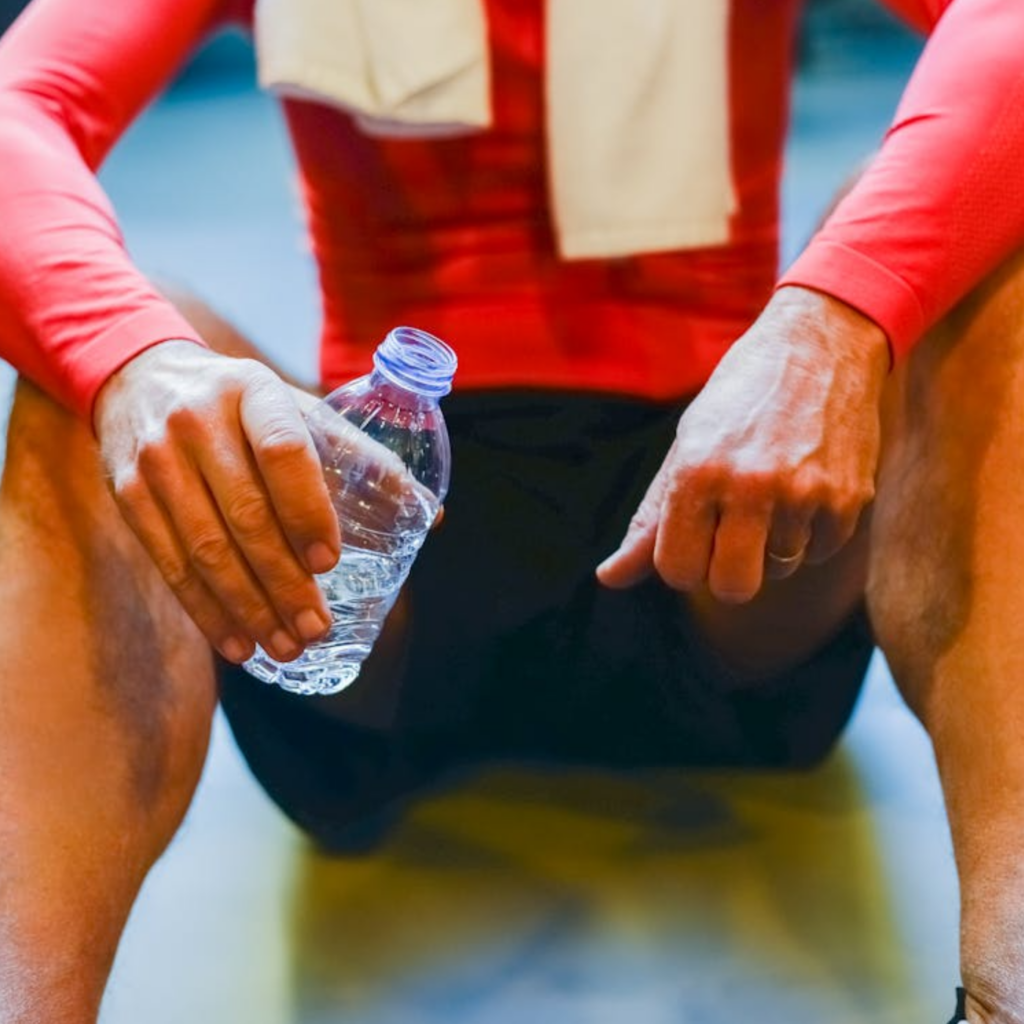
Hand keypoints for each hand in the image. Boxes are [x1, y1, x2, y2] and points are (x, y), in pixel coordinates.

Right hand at [94, 341, 340, 662]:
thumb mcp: (298, 409)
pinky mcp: (129, 495)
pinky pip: (170, 564)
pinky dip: (206, 610)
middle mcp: (199, 422)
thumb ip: (360, 457)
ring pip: (206, 549)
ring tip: (286, 646)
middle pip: (245, 515)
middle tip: (317, 627)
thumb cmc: (242, 406)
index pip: (282, 453)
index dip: (308, 512)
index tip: (331, 562)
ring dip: (249, 608)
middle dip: (284, 582)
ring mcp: (157, 460)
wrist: (140, 380)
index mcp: (254, 393)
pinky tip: (238, 644)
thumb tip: (429, 515)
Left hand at [597, 287, 890, 602]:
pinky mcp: (849, 498)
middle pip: (732, 588)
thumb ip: (651, 519)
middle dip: (727, 574)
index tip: (693, 540)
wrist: (819, 344)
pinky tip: (806, 486)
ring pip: (780, 570)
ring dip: (773, 545)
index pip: (678, 571)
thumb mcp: (685, 448)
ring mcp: (805, 494)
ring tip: (774, 491)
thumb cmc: (739, 399)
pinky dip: (811, 532)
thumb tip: (610, 578)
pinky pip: (820, 551)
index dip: (683, 564)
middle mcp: (751, 485)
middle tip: (731, 536)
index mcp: (697, 472)